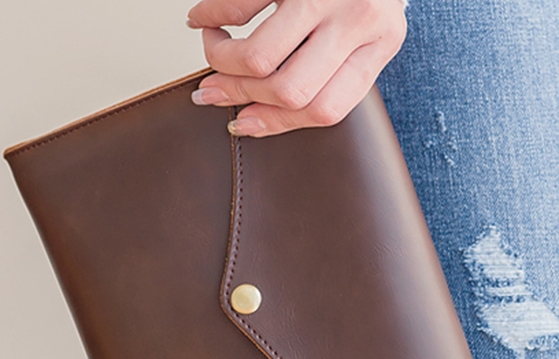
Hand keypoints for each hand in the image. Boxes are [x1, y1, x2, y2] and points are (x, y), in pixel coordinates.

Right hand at [186, 0, 407, 136]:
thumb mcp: (366, 31)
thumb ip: (332, 71)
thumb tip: (256, 114)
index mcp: (380, 42)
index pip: (325, 109)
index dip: (276, 123)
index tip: (243, 121)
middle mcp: (357, 18)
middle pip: (289, 91)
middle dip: (242, 96)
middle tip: (215, 90)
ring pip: (260, 58)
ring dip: (223, 61)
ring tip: (213, 48)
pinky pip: (240, 6)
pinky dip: (211, 16)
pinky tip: (203, 20)